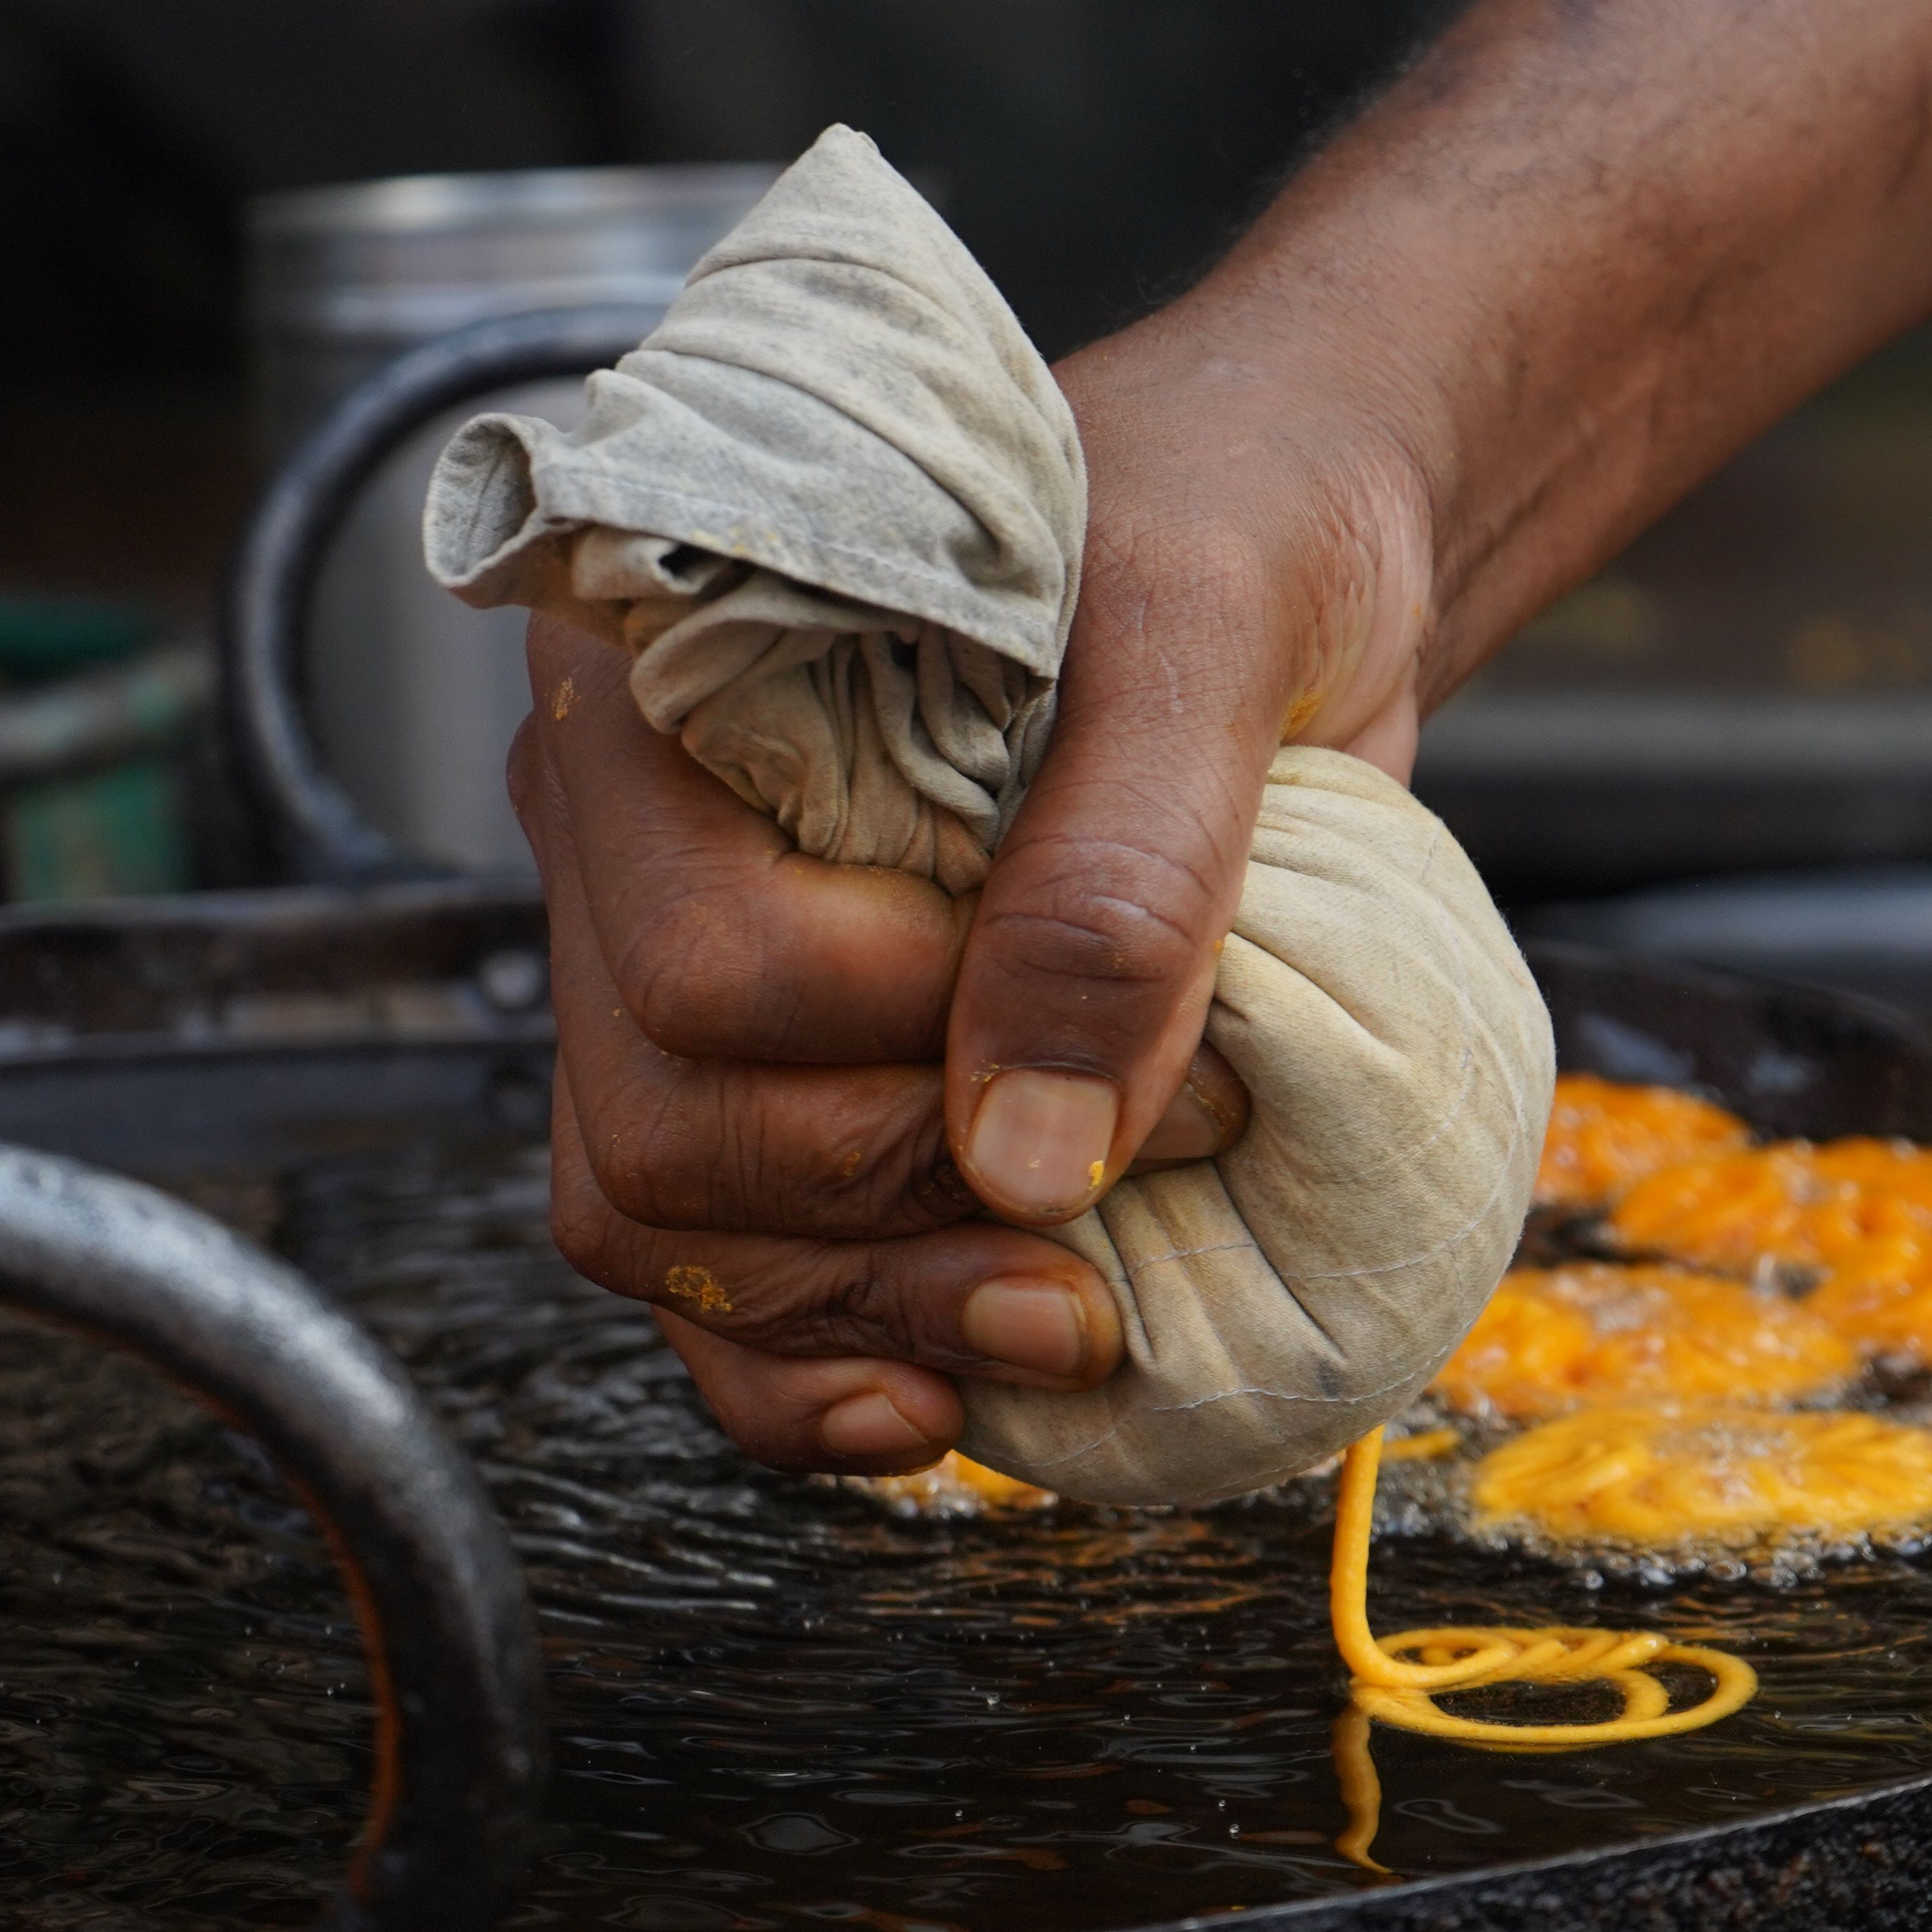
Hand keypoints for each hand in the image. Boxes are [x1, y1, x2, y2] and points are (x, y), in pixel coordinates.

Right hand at [509, 372, 1383, 1471]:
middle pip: (665, 1127)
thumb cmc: (1232, 525)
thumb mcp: (1207, 640)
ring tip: (1064, 1331)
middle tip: (1118, 1211)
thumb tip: (1021, 1149)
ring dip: (859, 1320)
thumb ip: (1122, 873)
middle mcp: (638, 830)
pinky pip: (716, 1277)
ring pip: (666, 1228)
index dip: (897, 1046)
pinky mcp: (789, 1063)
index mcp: (668, 676)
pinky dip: (813, 1375)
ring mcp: (691, 962)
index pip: (692, 959)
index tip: (1134, 1036)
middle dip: (894, 1210)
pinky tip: (937, 1407)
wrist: (1294, 546)